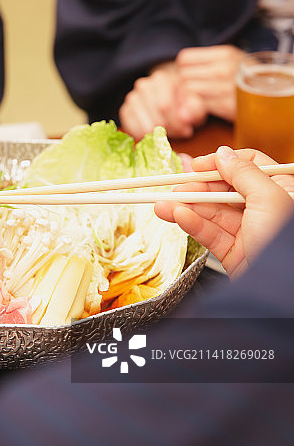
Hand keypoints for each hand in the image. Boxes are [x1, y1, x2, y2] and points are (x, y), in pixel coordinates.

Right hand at [119, 61, 206, 139]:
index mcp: (161, 79)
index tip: (187, 130)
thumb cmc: (185, 104)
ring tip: (169, 133)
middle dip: (171, 130)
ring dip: (159, 135)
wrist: (170, 102)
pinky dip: (145, 137)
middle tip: (180, 133)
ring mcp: (131, 98)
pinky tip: (155, 135)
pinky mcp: (125, 111)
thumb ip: (194, 109)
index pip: (165, 106)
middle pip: (156, 118)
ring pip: (145, 126)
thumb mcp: (196, 105)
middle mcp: (143, 85)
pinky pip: (133, 130)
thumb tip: (184, 117)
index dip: (178, 123)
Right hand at [154, 146, 293, 277]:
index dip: (222, 163)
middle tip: (176, 187)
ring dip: (186, 206)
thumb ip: (243, 173)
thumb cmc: (286, 243)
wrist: (280, 290)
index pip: (249, 166)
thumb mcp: (268, 198)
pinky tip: (178, 216)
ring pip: (212, 213)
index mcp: (280, 189)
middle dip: (198, 188)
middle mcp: (264, 209)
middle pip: (225, 189)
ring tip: (163, 205)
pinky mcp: (234, 253)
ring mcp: (248, 231)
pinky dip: (192, 224)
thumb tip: (223, 154)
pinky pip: (210, 234)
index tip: (199, 165)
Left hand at [176, 45, 244, 120]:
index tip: (189, 73)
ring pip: (188, 91)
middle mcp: (224, 69)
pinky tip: (204, 105)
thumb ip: (205, 60)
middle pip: (184, 76)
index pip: (184, 59)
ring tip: (197, 97)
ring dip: (188, 97)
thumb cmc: (243, 75)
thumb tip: (178, 67)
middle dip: (183, 83)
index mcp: (224, 54)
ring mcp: (225, 88)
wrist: (269, 93)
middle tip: (191, 88)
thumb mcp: (229, 58)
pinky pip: (198, 105)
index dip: (183, 67)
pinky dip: (196, 107)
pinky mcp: (226, 107)